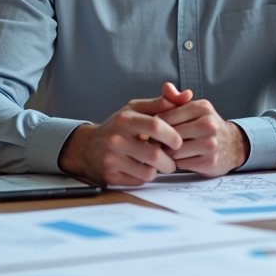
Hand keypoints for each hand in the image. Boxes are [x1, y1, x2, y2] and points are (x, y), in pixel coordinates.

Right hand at [57, 83, 187, 185]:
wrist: (87, 147)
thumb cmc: (119, 126)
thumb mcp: (136, 109)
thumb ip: (163, 102)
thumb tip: (187, 95)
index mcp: (126, 120)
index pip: (156, 125)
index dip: (172, 135)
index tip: (178, 141)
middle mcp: (116, 139)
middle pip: (155, 154)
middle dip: (170, 159)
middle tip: (172, 157)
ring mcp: (111, 159)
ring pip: (148, 171)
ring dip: (158, 170)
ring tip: (157, 163)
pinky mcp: (110, 176)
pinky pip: (139, 181)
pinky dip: (145, 176)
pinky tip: (142, 167)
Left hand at [157, 98, 248, 176]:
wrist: (234, 145)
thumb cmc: (207, 126)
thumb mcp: (195, 108)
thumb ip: (176, 98)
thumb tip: (166, 86)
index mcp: (202, 107)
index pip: (166, 117)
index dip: (157, 126)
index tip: (158, 130)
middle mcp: (208, 124)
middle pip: (169, 135)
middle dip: (163, 140)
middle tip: (163, 142)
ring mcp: (210, 144)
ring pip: (174, 151)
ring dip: (170, 153)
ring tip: (175, 150)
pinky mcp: (209, 162)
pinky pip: (181, 164)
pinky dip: (180, 163)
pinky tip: (186, 158)